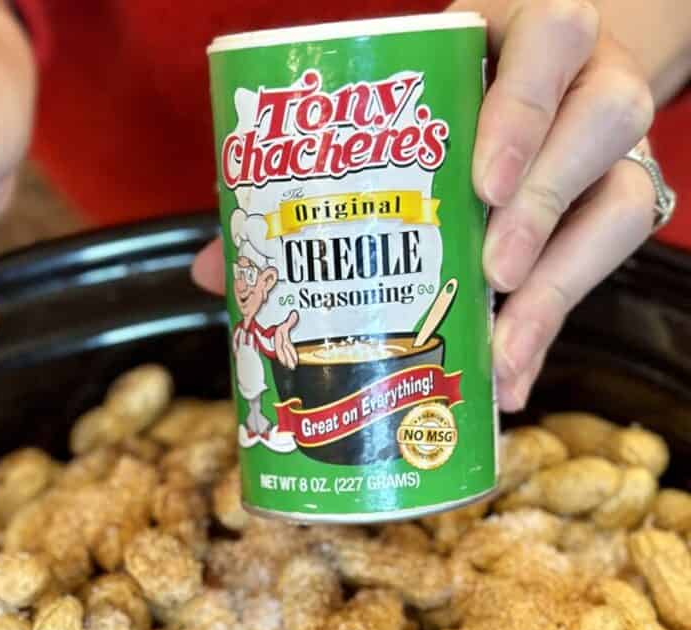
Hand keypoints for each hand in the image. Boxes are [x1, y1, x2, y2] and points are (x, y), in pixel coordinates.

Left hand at [192, 0, 657, 410]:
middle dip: (543, 200)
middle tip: (491, 269)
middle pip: (600, 123)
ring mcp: (607, 152)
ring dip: (563, 275)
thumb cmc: (445, 114)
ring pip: (624, 198)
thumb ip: (315, 183)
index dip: (523, 107)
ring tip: (503, 342)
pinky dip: (555, 331)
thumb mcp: (394, 123)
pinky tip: (511, 383)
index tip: (481, 183)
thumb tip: (211, 270)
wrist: (542, 89)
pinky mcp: (616, 211)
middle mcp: (583, 86)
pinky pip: (610, 267)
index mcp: (522, 43)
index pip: (550, 40)